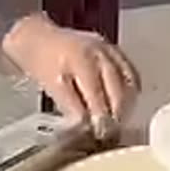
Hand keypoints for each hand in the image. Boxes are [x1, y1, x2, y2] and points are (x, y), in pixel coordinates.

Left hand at [1, 13, 139, 137]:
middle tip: (111, 132)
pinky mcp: (114, 50)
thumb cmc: (41, 61)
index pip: (96, 94)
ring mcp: (109, 49)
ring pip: (128, 81)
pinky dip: (130, 90)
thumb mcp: (50, 84)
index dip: (99, 116)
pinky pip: (130, 72)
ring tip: (119, 121)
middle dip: (116, 113)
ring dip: (126, 104)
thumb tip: (84, 125)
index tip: (100, 133)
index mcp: (80, 60)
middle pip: (116, 88)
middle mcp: (99, 52)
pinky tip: (125, 104)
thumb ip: (69, 104)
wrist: (38, 37)